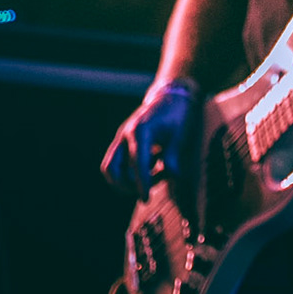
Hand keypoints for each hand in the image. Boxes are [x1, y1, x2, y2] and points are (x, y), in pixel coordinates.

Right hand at [101, 78, 199, 197]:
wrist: (173, 95)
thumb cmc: (179, 113)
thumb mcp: (181, 134)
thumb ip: (173, 156)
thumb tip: (173, 178)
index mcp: (140, 130)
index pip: (136, 162)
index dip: (140, 182)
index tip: (145, 198)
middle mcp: (126, 134)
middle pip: (111, 168)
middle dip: (125, 185)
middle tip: (147, 189)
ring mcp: (122, 137)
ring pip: (112, 167)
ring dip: (128, 179)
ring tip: (155, 175)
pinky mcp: (124, 141)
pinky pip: (120, 162)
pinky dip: (132, 170)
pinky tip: (155, 165)